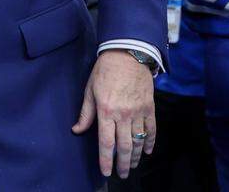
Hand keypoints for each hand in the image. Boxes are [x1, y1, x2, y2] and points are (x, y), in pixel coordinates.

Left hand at [73, 50, 155, 178]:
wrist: (127, 54)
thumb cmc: (105, 71)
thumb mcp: (89, 90)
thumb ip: (85, 113)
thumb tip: (77, 130)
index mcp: (106, 111)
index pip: (106, 142)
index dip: (106, 160)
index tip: (106, 172)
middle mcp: (123, 114)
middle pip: (124, 146)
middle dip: (122, 163)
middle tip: (122, 174)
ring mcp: (138, 111)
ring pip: (138, 140)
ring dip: (135, 156)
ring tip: (132, 165)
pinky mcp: (149, 107)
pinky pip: (151, 129)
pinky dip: (150, 141)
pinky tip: (147, 150)